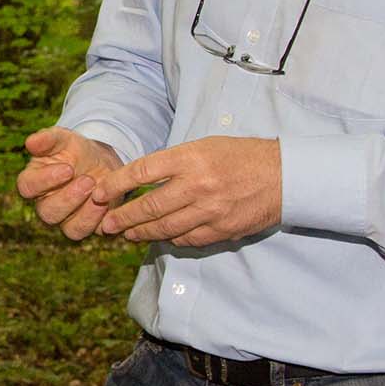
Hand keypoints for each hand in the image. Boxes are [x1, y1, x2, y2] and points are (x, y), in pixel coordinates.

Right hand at [18, 127, 124, 239]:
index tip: (67, 168)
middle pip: (47, 213)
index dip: (45, 181)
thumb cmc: (75, 151)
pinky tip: (107, 204)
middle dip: (69, 198)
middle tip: (88, 180)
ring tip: (98, 194)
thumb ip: (48, 139)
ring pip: (69, 229)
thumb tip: (30, 142)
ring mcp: (66, 219)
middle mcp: (46, 205)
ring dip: (85, 213)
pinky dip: (97, 220)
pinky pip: (88, 232)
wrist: (100, 163)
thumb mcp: (64, 140)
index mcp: (34, 182)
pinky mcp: (87, 227)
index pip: (27, 187)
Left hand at [92, 137, 281, 246]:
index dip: (116, 184)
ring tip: (126, 234)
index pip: (142, 172)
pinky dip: (170, 239)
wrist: (285, 176)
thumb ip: (173, 162)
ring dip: (141, 233)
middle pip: (149, 206)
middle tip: (105, 224)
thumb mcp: (204, 146)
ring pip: (165, 228)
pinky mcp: (222, 230)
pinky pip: (187, 239)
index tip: (99, 193)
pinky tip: (159, 238)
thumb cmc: (241, 156)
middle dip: (122, 217)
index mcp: (190, 158)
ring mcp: (210, 210)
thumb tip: (140, 180)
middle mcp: (197, 185)